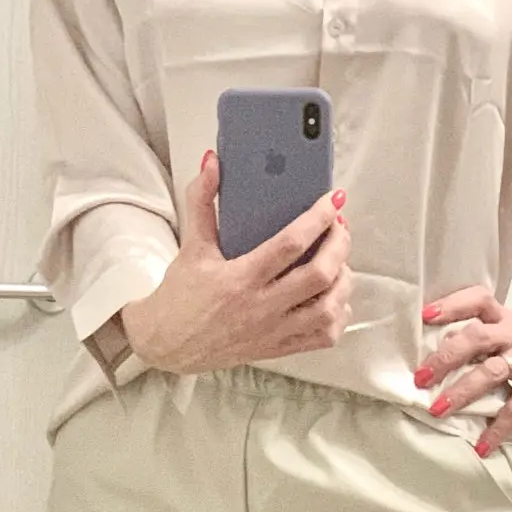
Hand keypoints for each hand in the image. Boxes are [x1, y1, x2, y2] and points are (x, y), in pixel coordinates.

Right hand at [121, 150, 352, 374]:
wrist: (168, 345)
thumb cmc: (180, 297)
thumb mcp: (191, 247)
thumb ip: (202, 201)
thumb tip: (212, 163)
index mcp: (240, 279)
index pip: (291, 244)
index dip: (319, 218)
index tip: (334, 200)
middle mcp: (261, 308)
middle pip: (319, 275)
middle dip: (339, 244)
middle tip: (339, 226)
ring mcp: (273, 332)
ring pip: (328, 308)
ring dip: (343, 280)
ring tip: (339, 260)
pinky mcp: (278, 348)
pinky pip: (323, 337)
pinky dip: (337, 315)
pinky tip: (333, 297)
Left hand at [413, 285, 511, 454]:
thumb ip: (489, 343)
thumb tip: (445, 361)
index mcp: (509, 320)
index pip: (478, 299)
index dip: (451, 304)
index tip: (424, 316)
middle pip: (477, 335)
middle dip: (445, 356)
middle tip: (420, 378)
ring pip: (492, 370)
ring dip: (463, 391)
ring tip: (439, 410)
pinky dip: (497, 429)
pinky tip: (482, 446)